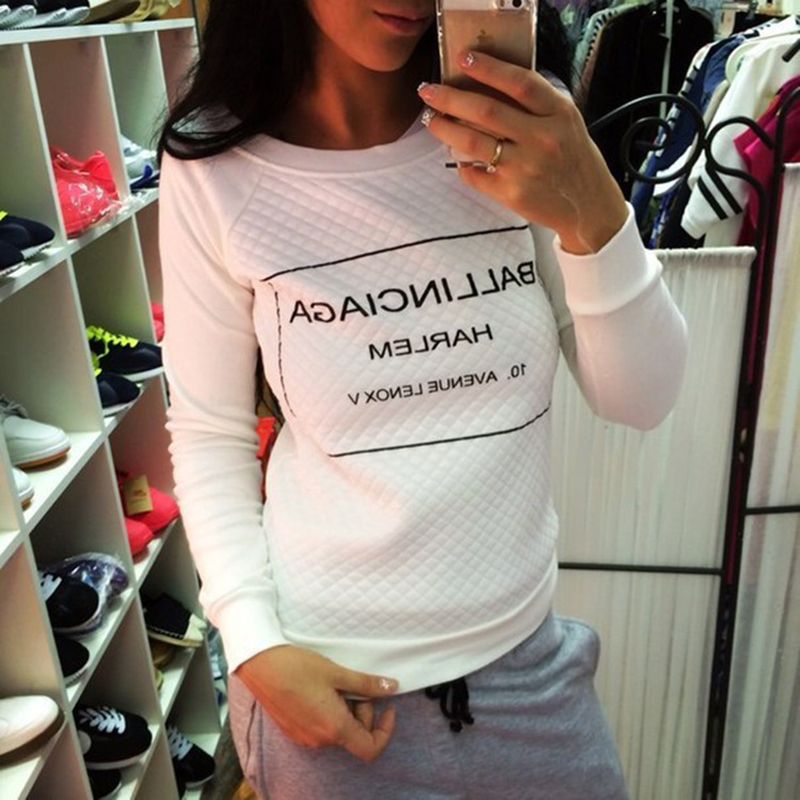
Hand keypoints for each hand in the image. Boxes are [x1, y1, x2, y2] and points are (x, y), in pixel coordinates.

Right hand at [234, 645, 398, 761]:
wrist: (259, 664)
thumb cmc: (297, 666)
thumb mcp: (337, 672)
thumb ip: (367, 684)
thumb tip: (392, 687)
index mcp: (333, 727)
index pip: (370, 748)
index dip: (384, 730)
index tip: (387, 707)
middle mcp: (319, 739)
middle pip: (354, 734)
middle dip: (362, 710)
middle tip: (354, 684)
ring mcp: (304, 737)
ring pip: (338, 729)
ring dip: (345, 709)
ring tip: (335, 683)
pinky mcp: (293, 730)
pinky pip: (321, 727)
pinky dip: (329, 711)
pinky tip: (320, 688)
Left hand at [417, 51, 627, 253]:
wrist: (588, 206)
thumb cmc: (573, 159)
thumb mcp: (566, 122)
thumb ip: (536, 104)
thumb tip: (489, 87)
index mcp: (558, 114)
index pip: (519, 83)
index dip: (489, 69)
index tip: (463, 59)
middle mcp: (542, 139)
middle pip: (487, 111)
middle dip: (450, 98)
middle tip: (428, 91)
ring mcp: (525, 168)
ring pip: (473, 142)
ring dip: (445, 129)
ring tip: (431, 120)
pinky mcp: (512, 193)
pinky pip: (475, 174)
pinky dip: (461, 164)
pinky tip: (458, 157)